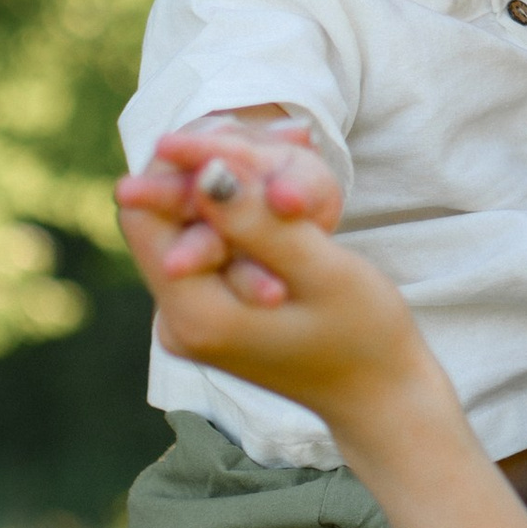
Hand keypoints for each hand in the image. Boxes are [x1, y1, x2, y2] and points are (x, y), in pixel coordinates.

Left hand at [117, 146, 422, 433]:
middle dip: (206, 172)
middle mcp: (175, 324)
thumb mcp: (321, 270)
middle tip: (271, 134)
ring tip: (285, 150)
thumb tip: (205, 169)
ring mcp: (189, 324)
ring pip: (184, 230)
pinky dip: (237, 219)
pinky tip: (280, 194)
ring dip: (225, 192)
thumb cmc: (365, 335)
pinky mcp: (209, 318)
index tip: (233, 131)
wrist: (381, 396)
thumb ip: (260, 221)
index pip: (145, 215)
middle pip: (160, 220)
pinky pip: (205, 251)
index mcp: (195, 316)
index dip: (180, 166)